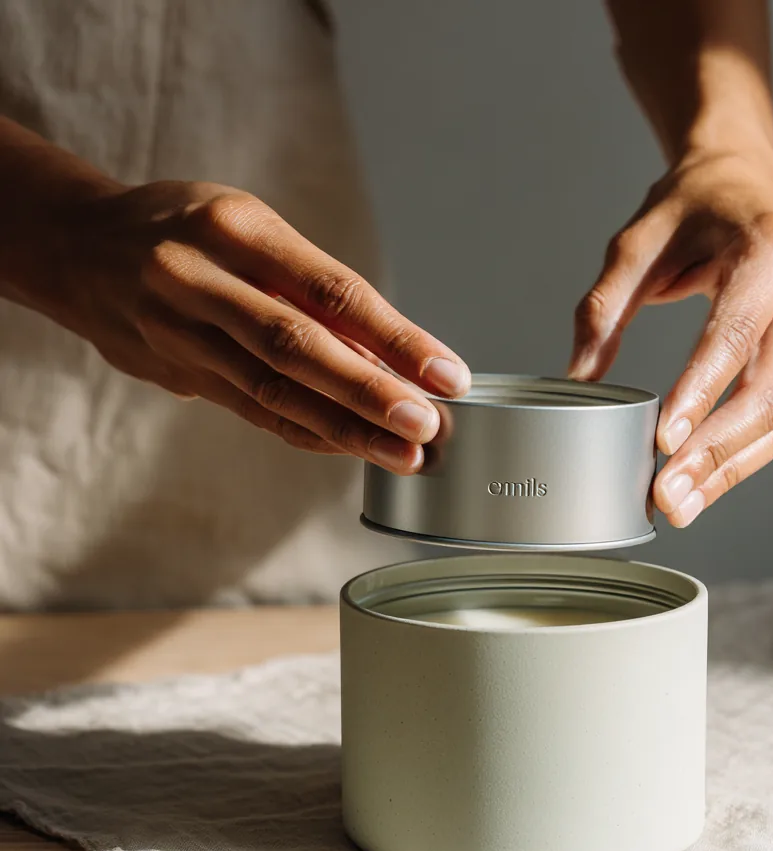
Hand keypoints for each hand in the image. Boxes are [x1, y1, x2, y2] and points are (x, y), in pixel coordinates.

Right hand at [45, 181, 470, 472]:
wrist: (79, 249)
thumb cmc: (189, 231)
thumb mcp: (250, 227)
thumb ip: (314, 288)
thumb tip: (395, 355)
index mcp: (238, 229)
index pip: (333, 291)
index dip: (396, 339)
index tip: (446, 375)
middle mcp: (202, 280)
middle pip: (300, 348)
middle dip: (371, 394)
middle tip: (427, 427)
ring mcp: (182, 332)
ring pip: (275, 391)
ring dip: (346, 429)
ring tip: (404, 453)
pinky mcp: (177, 373)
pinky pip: (253, 410)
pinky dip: (307, 432)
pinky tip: (351, 448)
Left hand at [569, 147, 772, 525]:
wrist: (744, 188)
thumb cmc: (691, 213)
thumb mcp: (634, 245)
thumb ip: (604, 309)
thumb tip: (580, 378)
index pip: (735, 334)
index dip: (700, 393)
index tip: (664, 442)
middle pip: (769, 389)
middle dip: (715, 451)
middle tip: (667, 494)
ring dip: (732, 467)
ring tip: (684, 504)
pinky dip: (748, 456)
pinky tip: (710, 483)